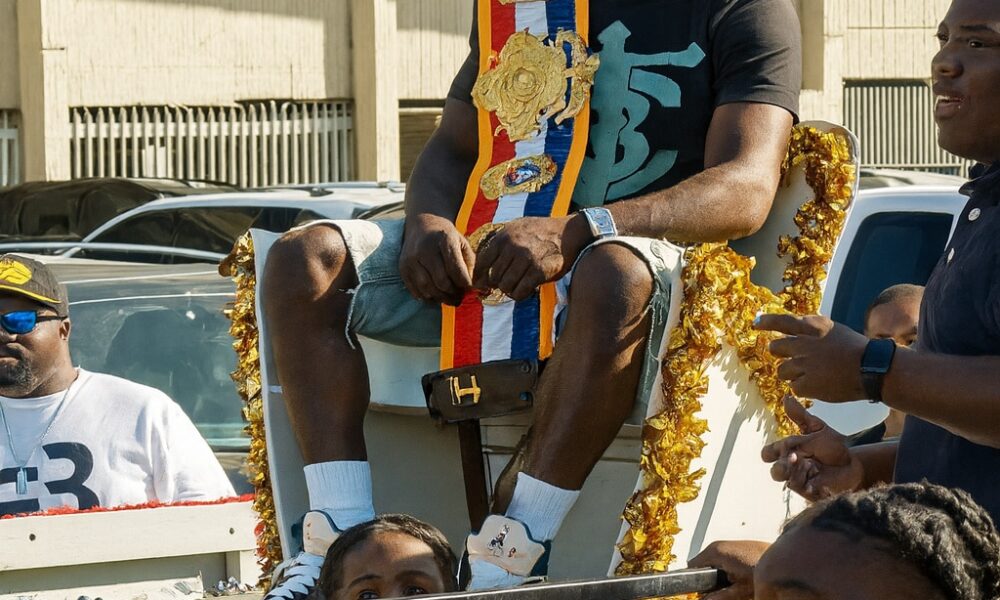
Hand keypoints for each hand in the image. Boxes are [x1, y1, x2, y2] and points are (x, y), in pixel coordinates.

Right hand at [399, 214, 475, 305]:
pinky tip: (436, 295)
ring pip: (427, 288)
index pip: (456, 269)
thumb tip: (474, 287)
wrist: (422, 224)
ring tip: (450, 298)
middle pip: (441, 281)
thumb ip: (470, 263)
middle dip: (453, 293)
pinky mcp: (402, 267)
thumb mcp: (462, 242)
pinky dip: (428, 297)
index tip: (470, 288)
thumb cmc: (446, 236)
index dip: (465, 283)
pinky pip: (416, 290)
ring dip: (441, 298)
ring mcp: (411, 258)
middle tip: (460, 297)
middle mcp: (425, 248)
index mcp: (444, 238)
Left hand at [472, 215, 590, 300]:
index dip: (480, 275)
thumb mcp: (517, 228)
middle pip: (493, 277)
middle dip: (498, 284)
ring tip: (518, 286)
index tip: (483, 283)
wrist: (569, 232)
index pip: (482, 262)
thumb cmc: (542, 231)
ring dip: (510, 290)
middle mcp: (512, 247)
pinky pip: (520, 292)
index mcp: (504, 237)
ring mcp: (526, 259)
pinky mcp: (539, 271)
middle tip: (507, 284)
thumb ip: (500, 243)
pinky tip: (527, 289)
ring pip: (505, 286)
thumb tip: (485, 264)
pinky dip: (520, 294)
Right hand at [688, 540, 770, 599]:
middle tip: (722, 592)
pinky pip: (725, 561)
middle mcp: (719, 546)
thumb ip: (720, 596)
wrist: (784, 560)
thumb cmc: (762, 570)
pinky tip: (741, 579)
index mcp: (714, 551)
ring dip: (720, 576)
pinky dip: (729, 571)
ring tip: (735, 585)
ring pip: (715, 564)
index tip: (703, 594)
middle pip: (704, 566)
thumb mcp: (740, 590)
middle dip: (710, 581)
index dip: (696, 583)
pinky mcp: (738, 548)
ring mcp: (729, 546)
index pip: (692, 567)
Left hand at [754, 314, 868, 401]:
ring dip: (791, 374)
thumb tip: (793, 332)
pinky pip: (794, 387)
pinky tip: (817, 386)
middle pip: (776, 348)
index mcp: (814, 327)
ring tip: (810, 375)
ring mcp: (804, 364)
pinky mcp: (806, 383)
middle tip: (794, 360)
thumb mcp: (834, 330)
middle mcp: (805, 344)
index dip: (767, 322)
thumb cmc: (856, 350)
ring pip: (782, 370)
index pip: (783, 321)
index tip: (756, 324)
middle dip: (781, 354)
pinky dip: (803, 388)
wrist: (873, 369)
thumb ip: (813, 330)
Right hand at [761, 396, 863, 501]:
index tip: (782, 448)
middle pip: (776, 471)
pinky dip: (809, 487)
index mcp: (788, 451)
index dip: (771, 452)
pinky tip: (815, 483)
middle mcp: (791, 467)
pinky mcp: (812, 492)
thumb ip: (800, 416)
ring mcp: (801, 480)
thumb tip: (786, 397)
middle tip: (794, 459)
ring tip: (807, 468)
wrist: (853, 462)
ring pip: (788, 481)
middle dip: (781, 467)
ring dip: (795, 475)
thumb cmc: (833, 445)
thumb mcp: (817, 428)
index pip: (769, 453)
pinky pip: (805, 491)